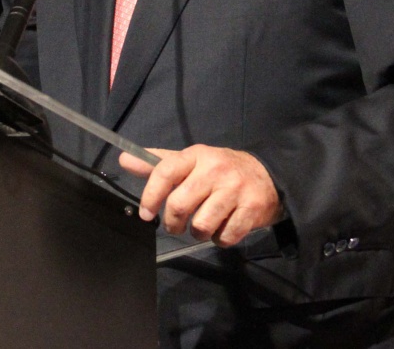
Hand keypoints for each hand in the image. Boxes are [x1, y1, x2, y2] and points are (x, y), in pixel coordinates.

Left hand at [119, 144, 282, 246]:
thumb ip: (158, 163)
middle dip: (174, 222)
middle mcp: (215, 169)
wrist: (269, 177)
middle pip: (180, 204)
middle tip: (177, 225)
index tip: (146, 214)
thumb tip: (124, 159)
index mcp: (197, 155)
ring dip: (199, 232)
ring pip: (201, 225)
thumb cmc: (222, 170)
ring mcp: (235, 189)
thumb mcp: (192, 162)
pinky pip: (225, 237)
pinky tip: (224, 226)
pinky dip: (220, 239)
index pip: (166, 171)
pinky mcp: (251, 209)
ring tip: (205, 223)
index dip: (151, 195)